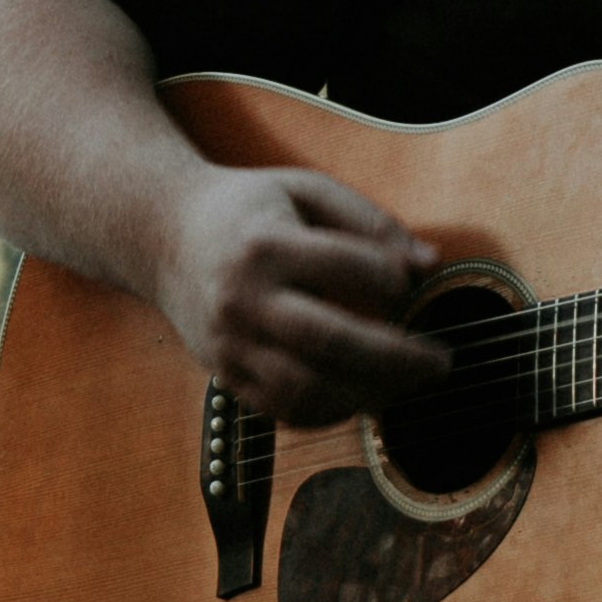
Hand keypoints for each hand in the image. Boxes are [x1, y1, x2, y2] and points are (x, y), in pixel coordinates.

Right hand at [150, 161, 452, 420]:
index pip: (348, 266)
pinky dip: (331, 412)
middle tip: (441, 363)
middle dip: (397, 359)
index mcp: (265, 244)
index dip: (394, 280)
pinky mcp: (226, 373)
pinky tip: (364, 395)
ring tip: (408, 386)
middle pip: (330, 341)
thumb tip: (428, 263)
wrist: (160, 236)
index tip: (412, 284)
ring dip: (368, 396)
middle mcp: (242, 299)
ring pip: (306, 390)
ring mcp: (230, 343)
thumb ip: (369, 220)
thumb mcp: (304, 189)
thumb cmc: (247, 209)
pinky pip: (284, 410)